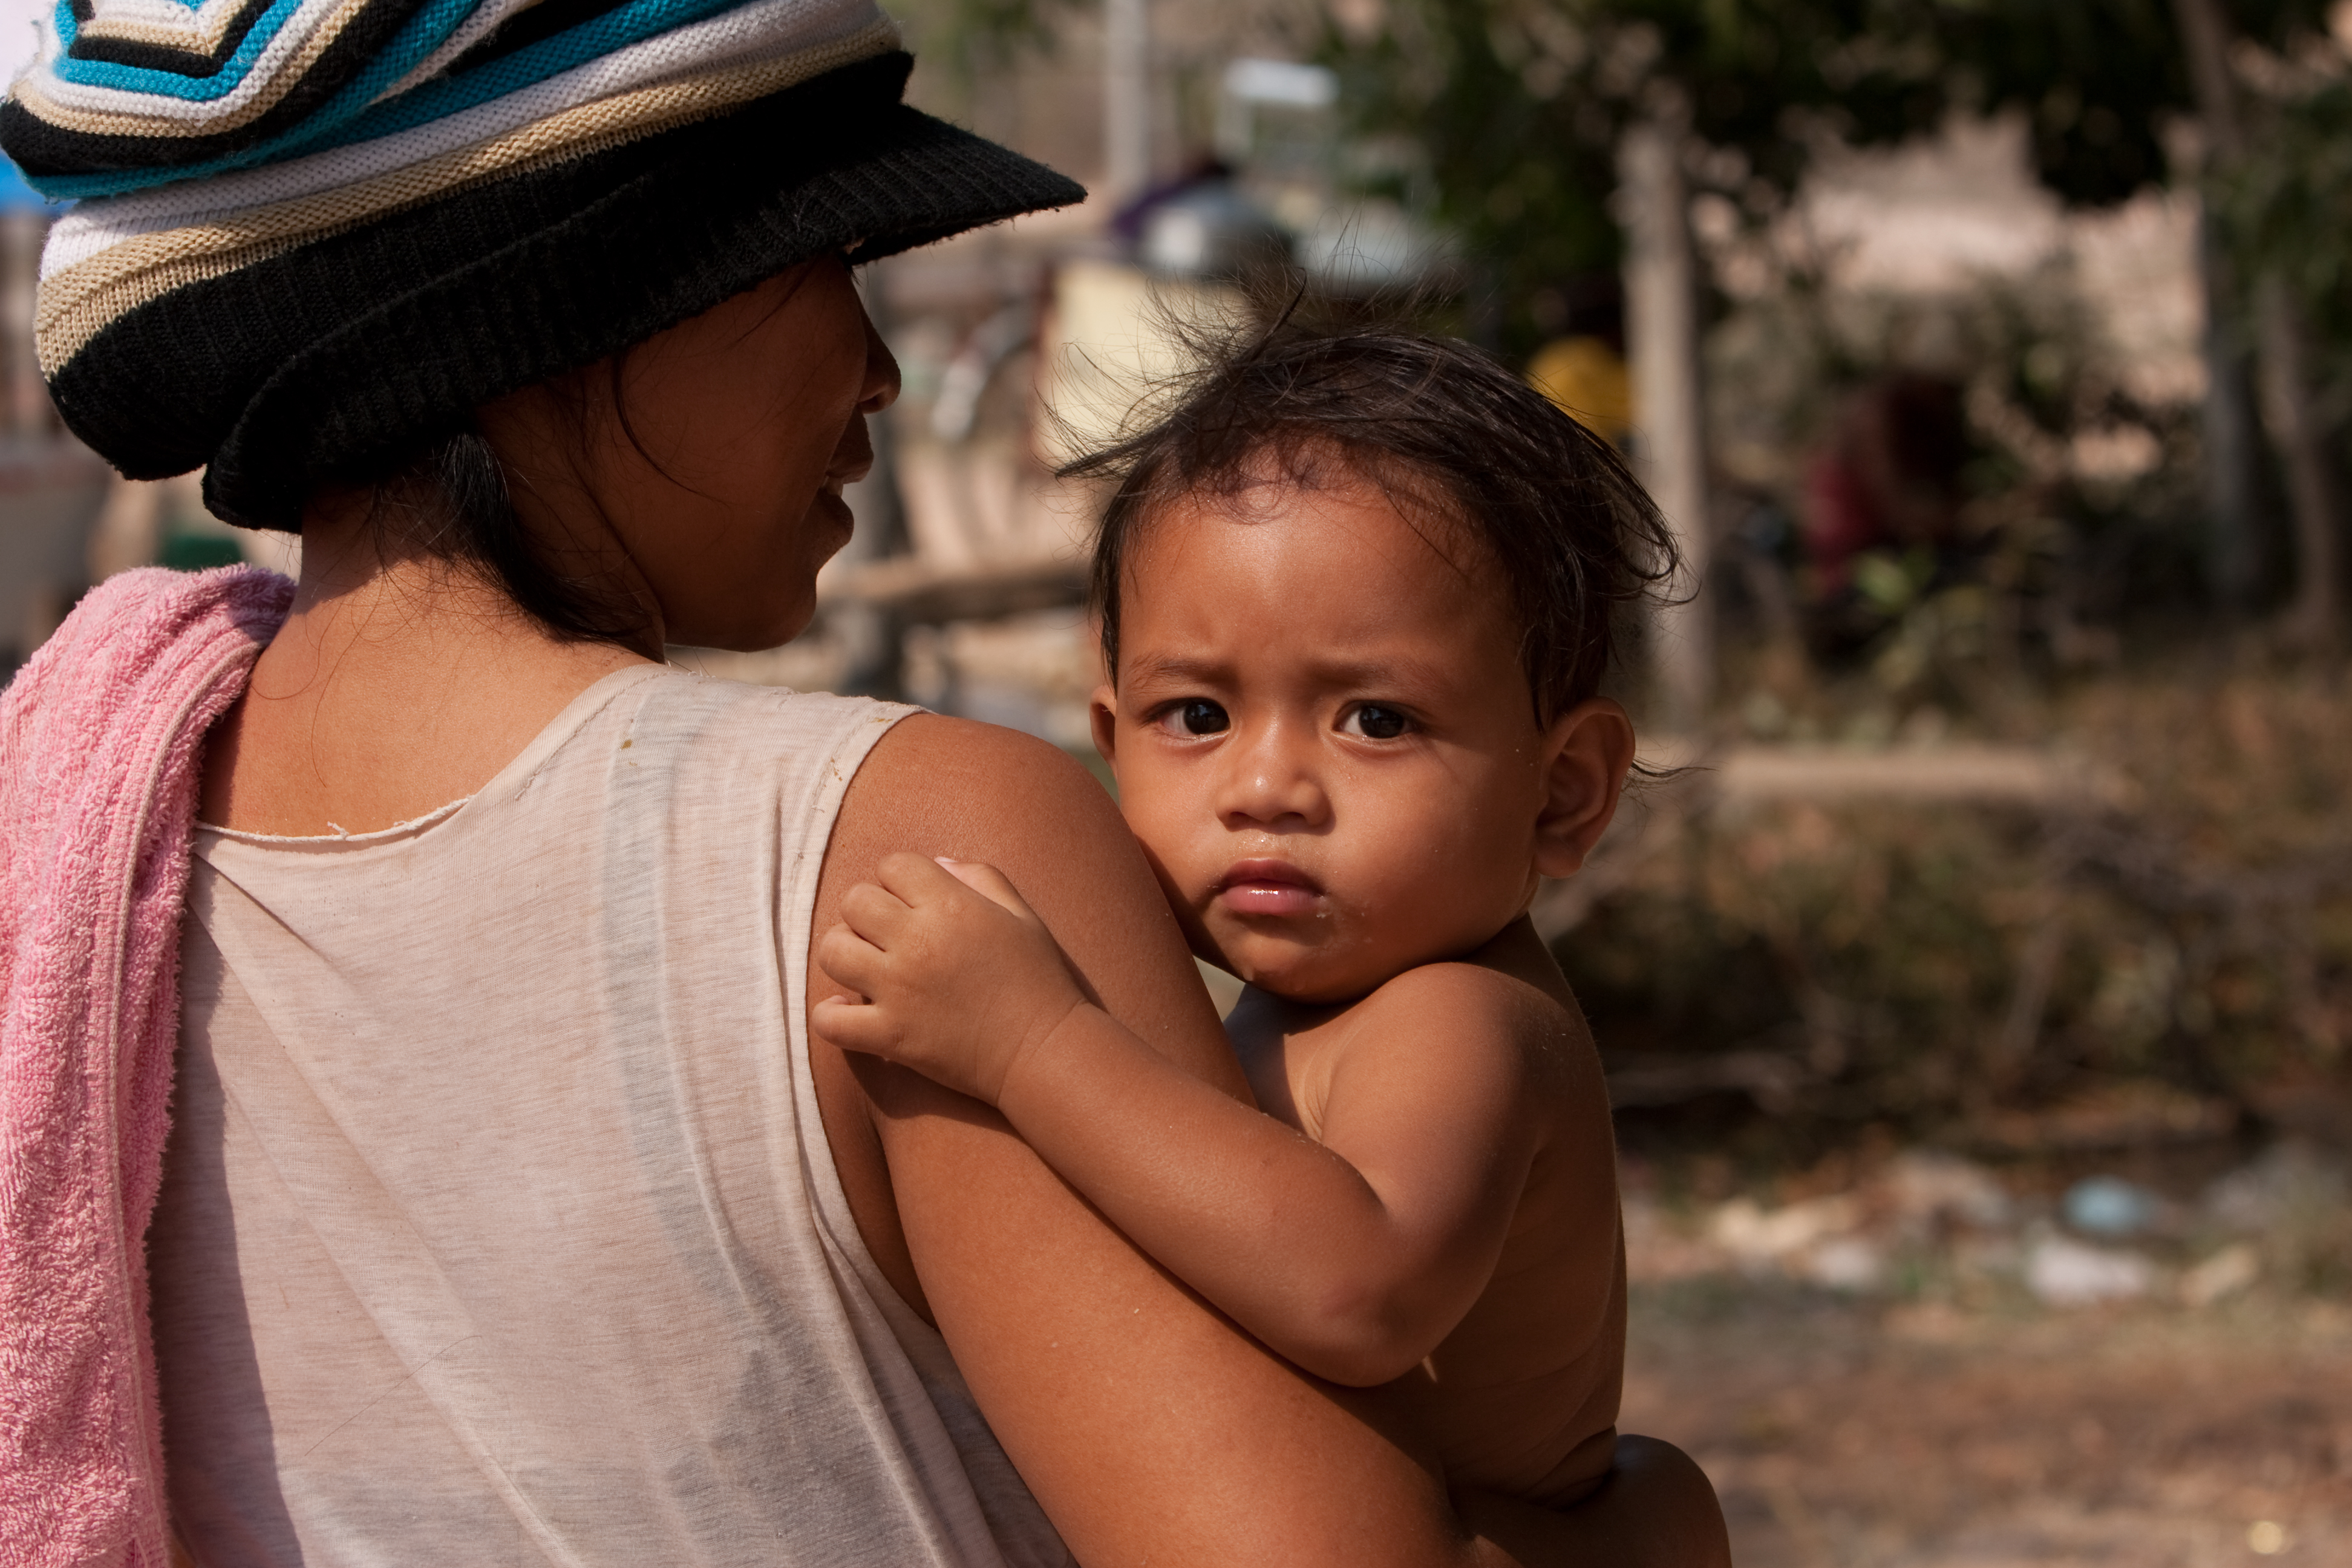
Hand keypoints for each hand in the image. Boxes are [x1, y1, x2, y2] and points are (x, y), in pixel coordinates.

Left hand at [814, 852, 1089, 1104]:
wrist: (1043, 1051)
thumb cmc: (1038, 980)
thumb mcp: (1020, 915)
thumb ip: (980, 877)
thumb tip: (936, 865)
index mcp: (952, 906)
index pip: (893, 865)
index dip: (899, 880)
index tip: (912, 902)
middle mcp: (919, 942)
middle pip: (854, 900)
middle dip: (866, 912)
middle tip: (886, 935)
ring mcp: (899, 990)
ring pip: (833, 951)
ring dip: (844, 954)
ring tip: (866, 967)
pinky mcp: (889, 1036)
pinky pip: (828, 1020)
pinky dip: (831, 1015)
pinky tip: (851, 1011)